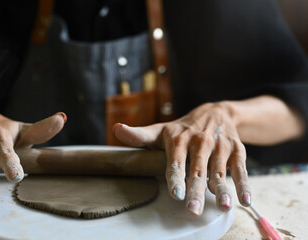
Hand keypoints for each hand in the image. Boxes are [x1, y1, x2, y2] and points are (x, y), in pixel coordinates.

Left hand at [113, 102, 250, 215]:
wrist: (216, 112)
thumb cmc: (182, 128)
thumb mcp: (160, 130)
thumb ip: (139, 135)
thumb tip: (116, 129)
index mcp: (178, 139)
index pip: (176, 161)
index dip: (176, 177)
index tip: (176, 194)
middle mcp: (200, 141)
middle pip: (197, 169)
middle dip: (196, 190)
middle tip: (194, 210)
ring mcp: (219, 146)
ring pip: (220, 170)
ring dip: (222, 188)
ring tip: (224, 206)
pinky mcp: (237, 150)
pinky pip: (241, 168)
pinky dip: (244, 184)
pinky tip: (245, 199)